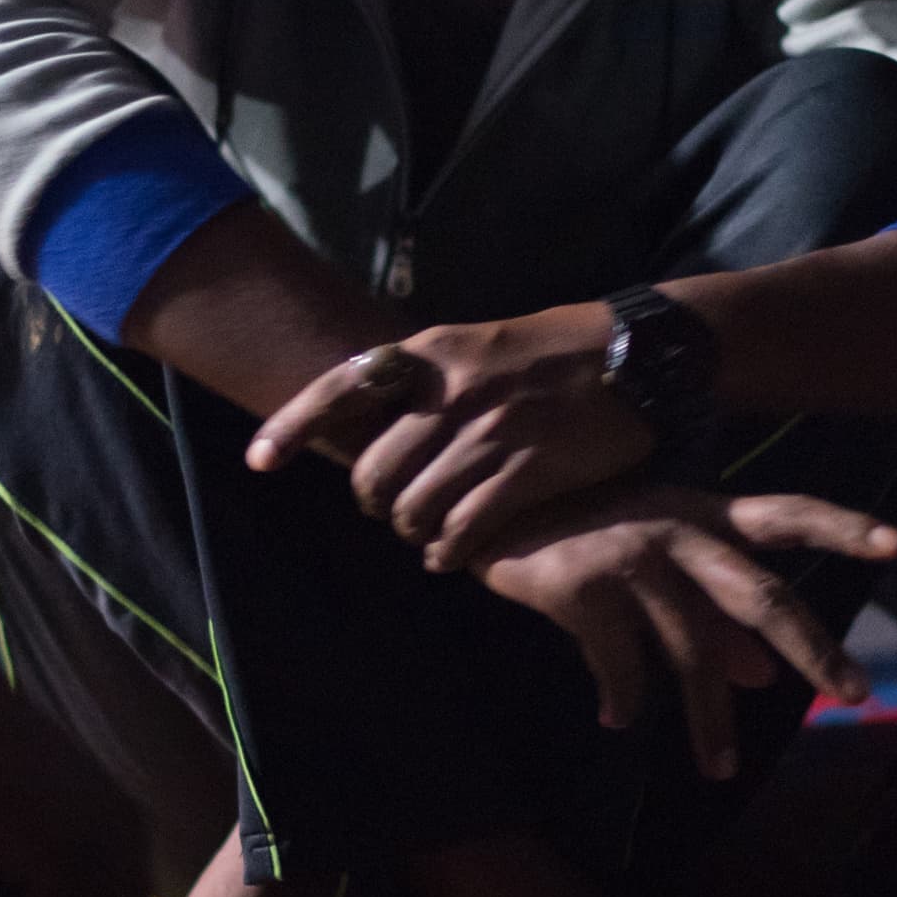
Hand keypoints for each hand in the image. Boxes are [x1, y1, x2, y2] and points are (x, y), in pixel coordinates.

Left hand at [249, 303, 658, 565]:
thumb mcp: (479, 344)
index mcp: (433, 352)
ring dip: (415, 532)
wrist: (637, 356)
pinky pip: (465, 529)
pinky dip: (451, 551)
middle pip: (373, 473)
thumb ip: (428, 381)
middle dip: (377, 505)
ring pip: (414, 508)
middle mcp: (452, 390)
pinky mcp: (530, 470)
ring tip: (432, 535)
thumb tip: (373, 428)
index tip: (259, 461)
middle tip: (395, 513)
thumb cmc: (553, 353)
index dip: (291, 426)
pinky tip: (457, 552)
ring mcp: (491, 431)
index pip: (341, 387)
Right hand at [470, 487, 896, 780]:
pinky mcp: (583, 586)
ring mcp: (631, 555)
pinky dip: (625, 700)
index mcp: (702, 514)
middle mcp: (677, 527)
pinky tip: (619, 719)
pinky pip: (621, 664)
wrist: (482, 511)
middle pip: (759, 593)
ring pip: (691, 650)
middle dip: (810, 647)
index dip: (843, 527)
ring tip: (718, 769)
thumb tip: (762, 676)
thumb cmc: (582, 532)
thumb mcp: (656, 563)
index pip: (787, 514)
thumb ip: (711, 615)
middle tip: (851, 696)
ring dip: (707, 720)